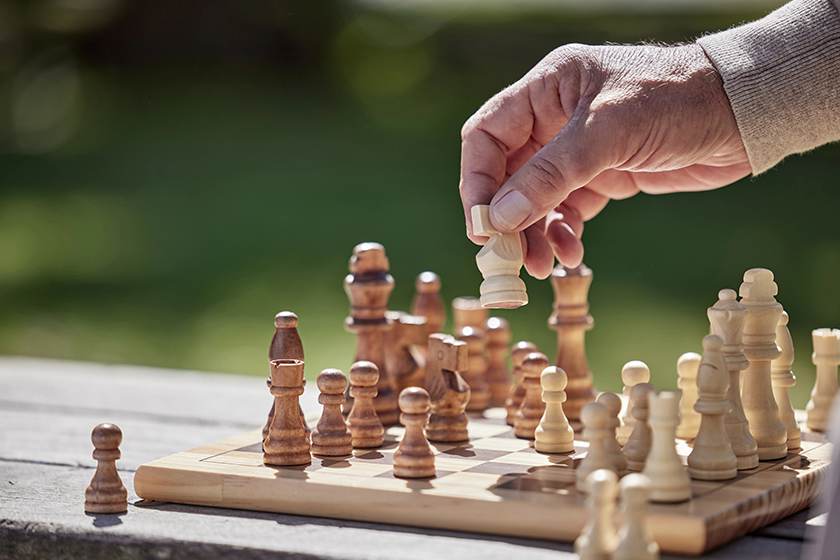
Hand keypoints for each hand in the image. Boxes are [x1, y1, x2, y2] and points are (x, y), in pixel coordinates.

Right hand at [459, 43, 749, 278]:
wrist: (745, 114)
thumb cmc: (677, 100)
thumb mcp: (608, 132)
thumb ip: (551, 174)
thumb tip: (500, 218)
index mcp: (547, 89)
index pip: (487, 136)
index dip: (477, 181)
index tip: (482, 225)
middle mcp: (555, 119)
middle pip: (506, 174)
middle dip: (506, 218)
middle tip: (507, 259)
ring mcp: (579, 151)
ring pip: (535, 200)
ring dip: (533, 235)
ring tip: (540, 267)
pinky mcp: (604, 178)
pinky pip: (567, 212)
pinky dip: (563, 236)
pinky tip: (571, 254)